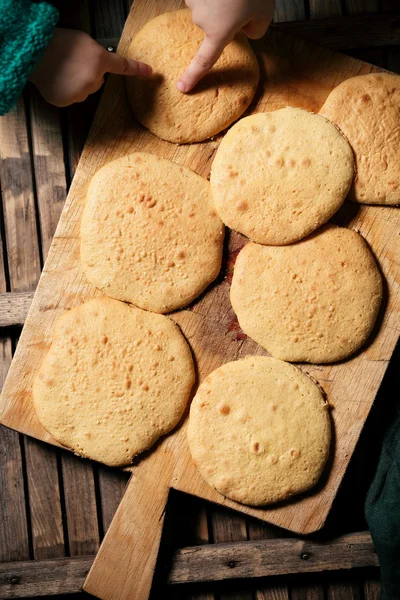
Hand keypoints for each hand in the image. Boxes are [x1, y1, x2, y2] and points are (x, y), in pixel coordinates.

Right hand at [30, 28, 151, 106]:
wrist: (34, 52)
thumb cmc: (58, 42)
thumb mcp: (84, 41)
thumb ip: (97, 56)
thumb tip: (99, 67)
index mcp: (100, 61)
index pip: (123, 66)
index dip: (137, 69)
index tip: (150, 72)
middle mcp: (93, 81)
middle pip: (97, 82)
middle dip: (88, 74)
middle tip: (72, 62)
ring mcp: (80, 94)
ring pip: (83, 91)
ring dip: (76, 83)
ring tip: (61, 70)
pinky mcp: (66, 101)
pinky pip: (69, 97)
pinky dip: (64, 91)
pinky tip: (55, 79)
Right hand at [177, 0, 273, 92]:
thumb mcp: (264, 15)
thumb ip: (254, 31)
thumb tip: (243, 28)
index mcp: (218, 32)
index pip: (204, 61)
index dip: (193, 76)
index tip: (182, 88)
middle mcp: (201, 19)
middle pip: (212, 24)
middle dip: (227, 16)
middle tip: (244, 2)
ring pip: (206, 5)